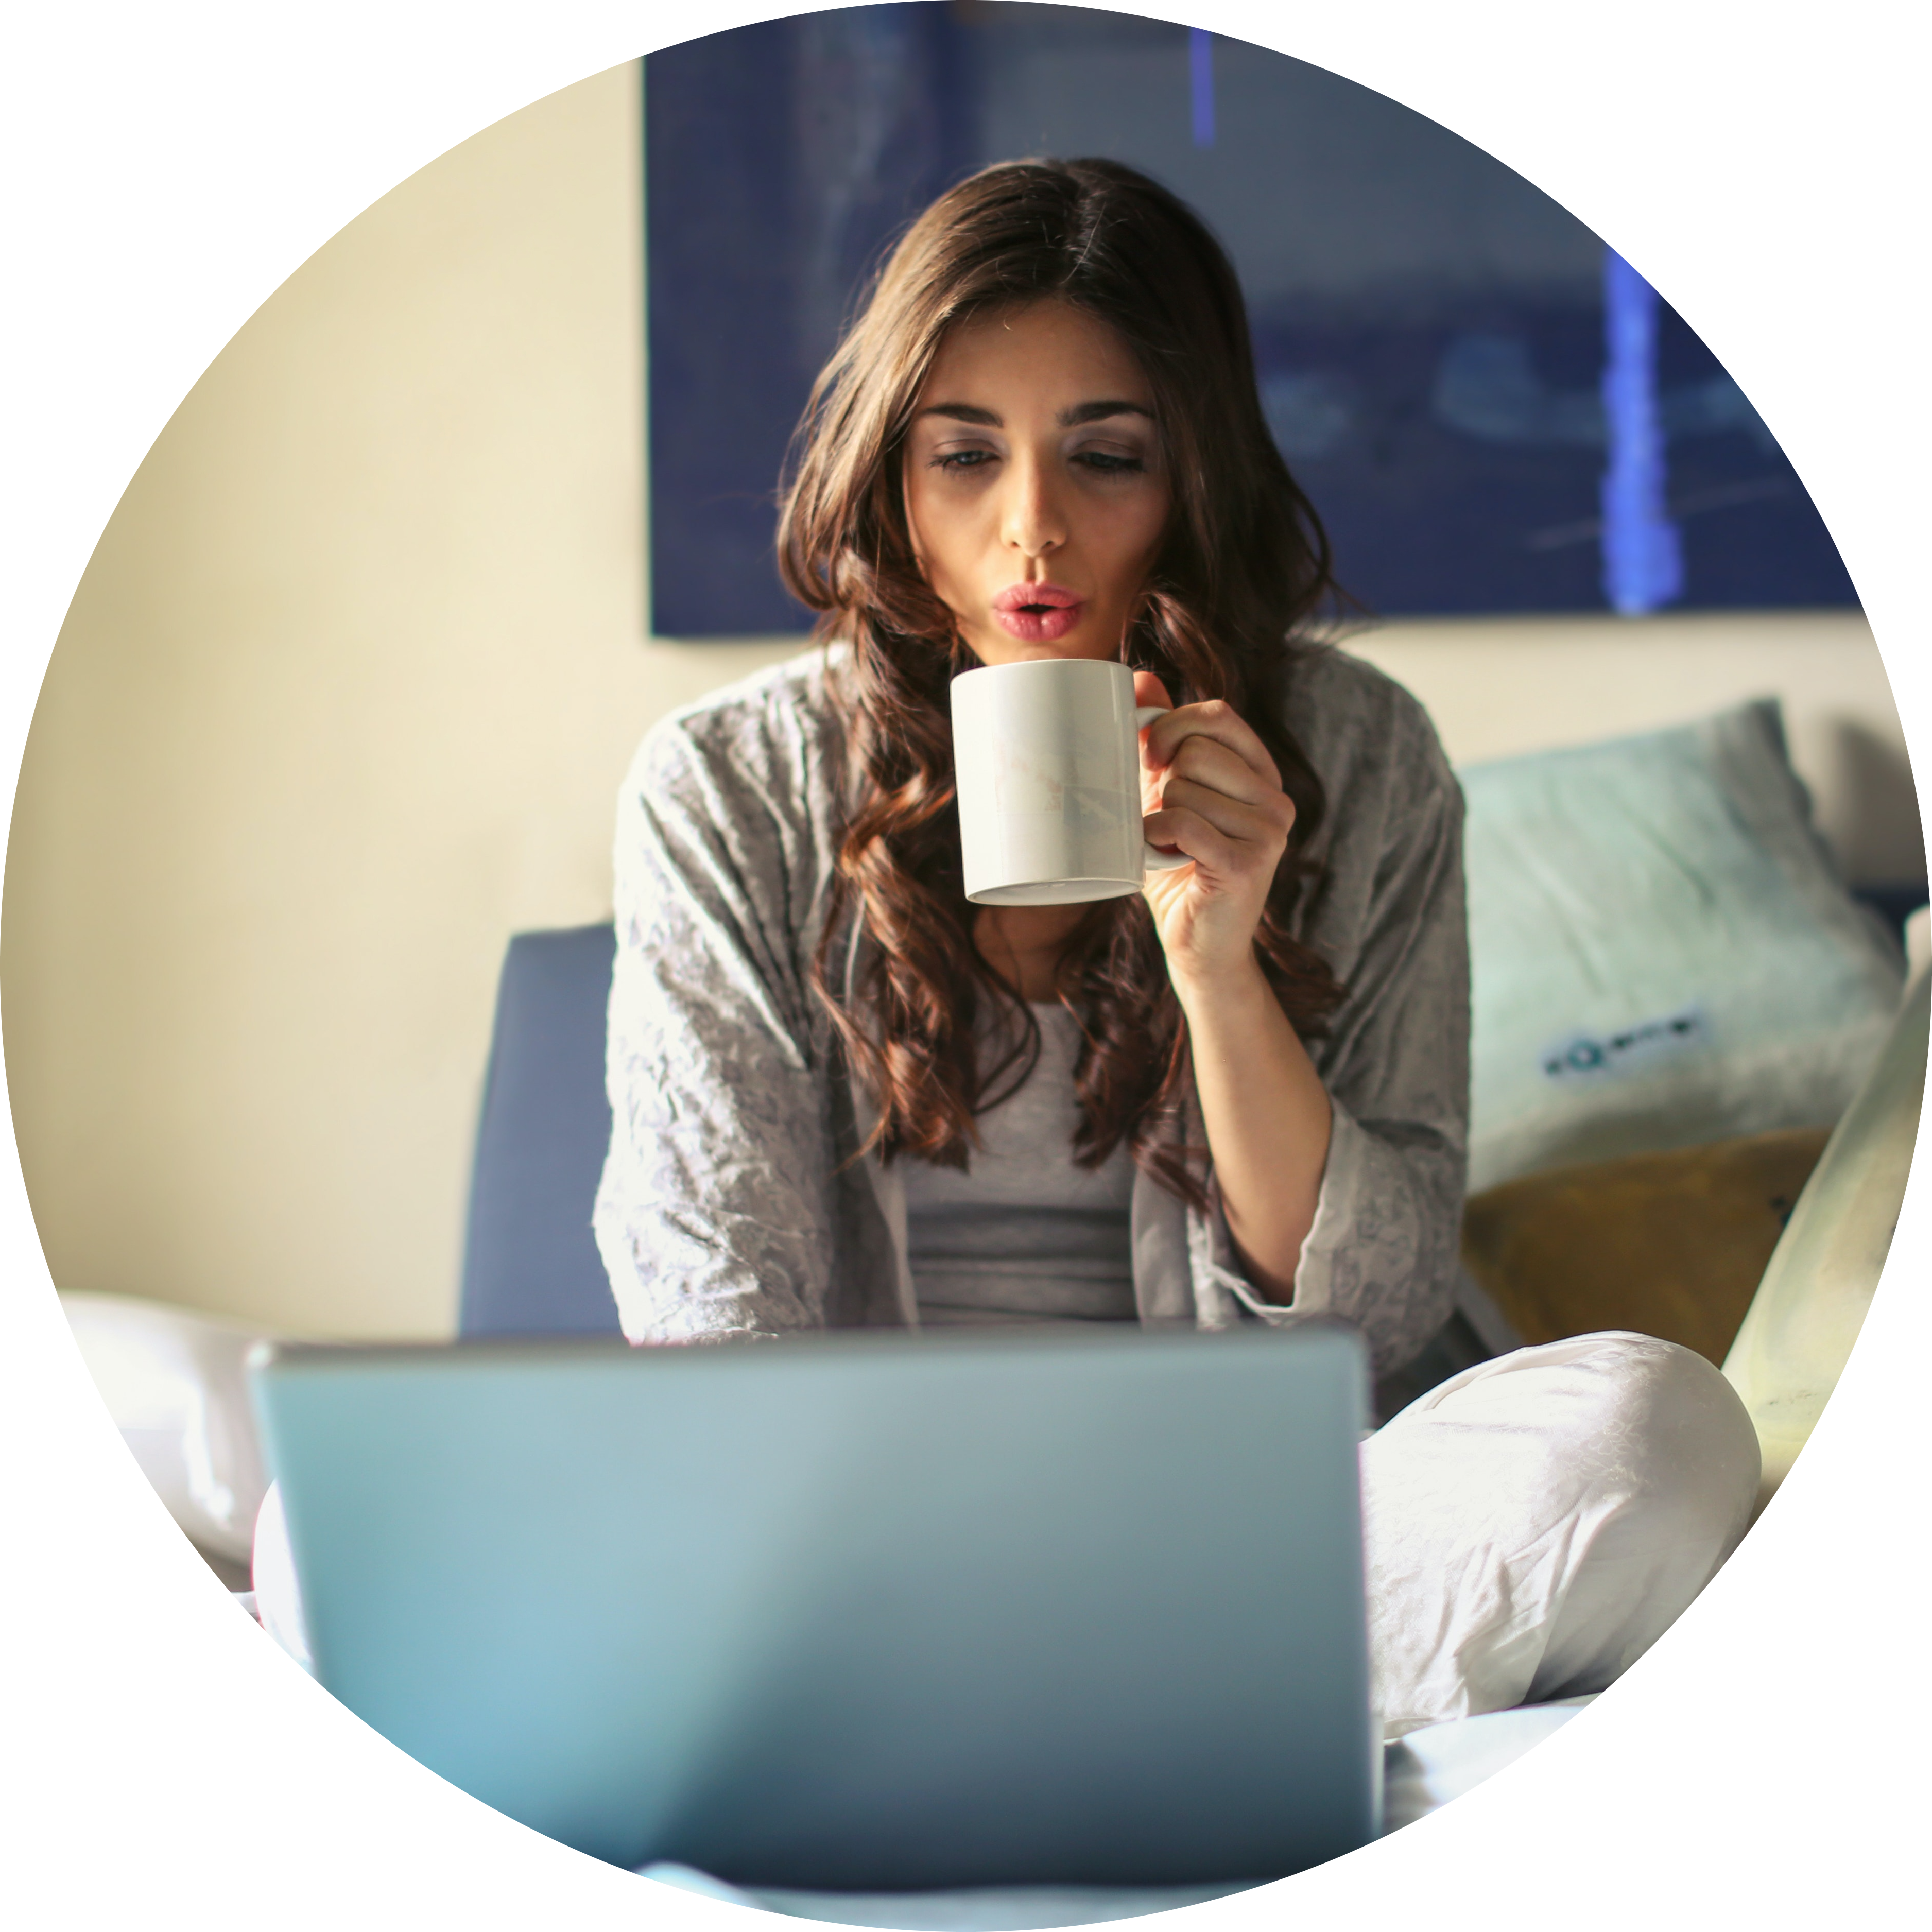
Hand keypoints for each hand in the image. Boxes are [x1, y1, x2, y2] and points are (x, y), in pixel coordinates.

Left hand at [1134, 671, 1294, 995]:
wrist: (1197, 944)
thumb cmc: (1179, 868)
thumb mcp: (1166, 795)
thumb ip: (1162, 740)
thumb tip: (1139, 678)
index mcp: (1261, 774)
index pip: (1218, 714)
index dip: (1173, 724)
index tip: (1150, 755)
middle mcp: (1276, 798)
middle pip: (1198, 750)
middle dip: (1163, 782)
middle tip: (1164, 818)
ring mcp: (1270, 832)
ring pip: (1186, 788)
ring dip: (1159, 817)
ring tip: (1170, 847)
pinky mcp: (1250, 863)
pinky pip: (1185, 824)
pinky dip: (1157, 836)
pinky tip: (1162, 855)